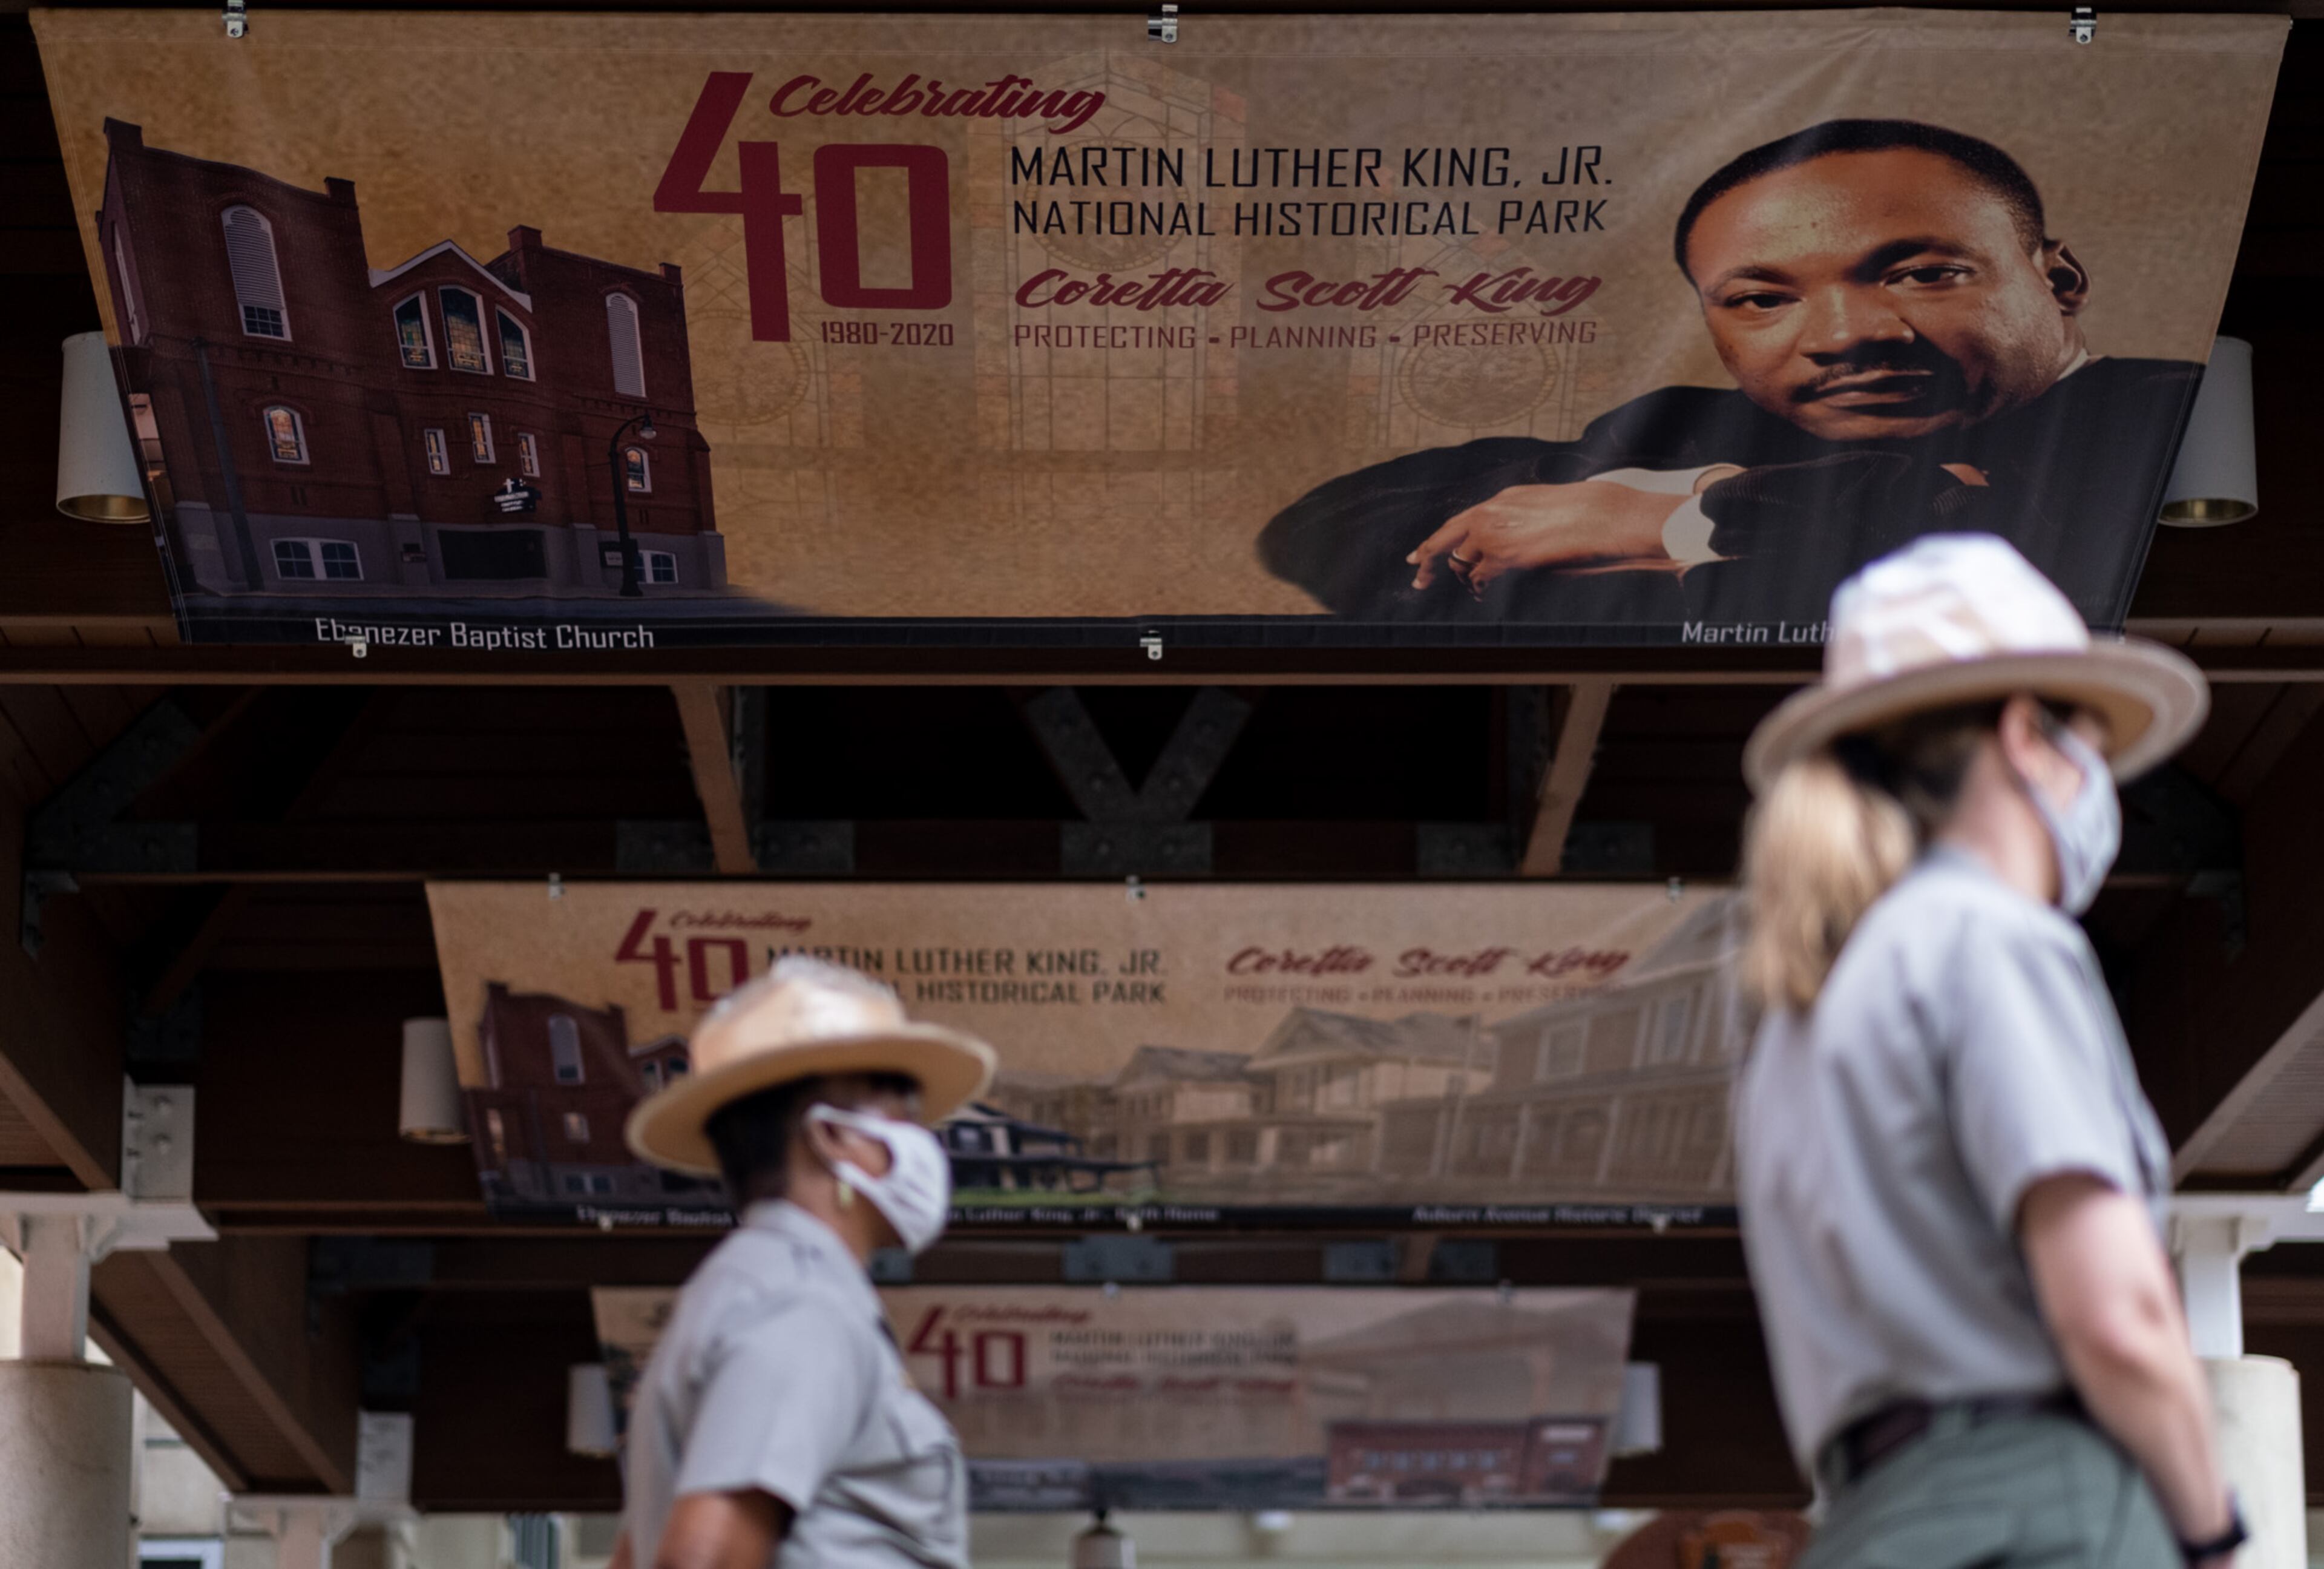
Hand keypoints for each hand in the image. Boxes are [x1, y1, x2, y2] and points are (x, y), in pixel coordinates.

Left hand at [1407, 477, 1692, 593]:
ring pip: (1461, 561)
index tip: (1421, 552)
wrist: (1601, 515)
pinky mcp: (1505, 556)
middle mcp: (1491, 513)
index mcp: (1502, 499)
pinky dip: (1478, 589)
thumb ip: (1521, 518)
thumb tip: (1516, 537)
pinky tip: (1482, 595)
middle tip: (1418, 576)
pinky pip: (1479, 578)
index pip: (1461, 520)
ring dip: (1463, 579)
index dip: (1440, 537)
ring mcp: (1495, 534)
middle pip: (1445, 537)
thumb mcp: (1544, 506)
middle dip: (1427, 557)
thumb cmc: (1585, 512)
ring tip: (1471, 590)